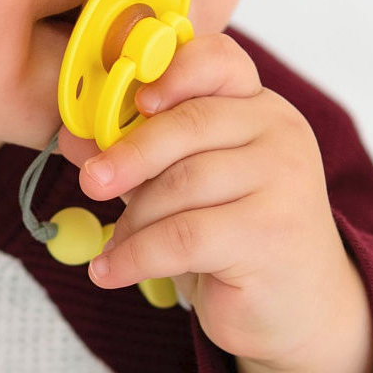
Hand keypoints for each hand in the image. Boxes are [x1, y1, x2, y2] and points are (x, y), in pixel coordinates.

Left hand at [56, 33, 369, 372]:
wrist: (299, 310)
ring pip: (180, 185)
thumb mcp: (186, 186)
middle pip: (190, 123)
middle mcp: (279, 134)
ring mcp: (283, 182)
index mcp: (260, 107)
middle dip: (131, 153)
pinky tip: (110, 271)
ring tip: (115, 246)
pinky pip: (181, 236)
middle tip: (91, 180)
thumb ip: (140, 154)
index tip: (137, 100)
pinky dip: (134, 255)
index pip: (219, 62)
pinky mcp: (270, 234)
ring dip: (134, 219)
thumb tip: (73, 138)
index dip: (174, 72)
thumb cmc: (236, 238)